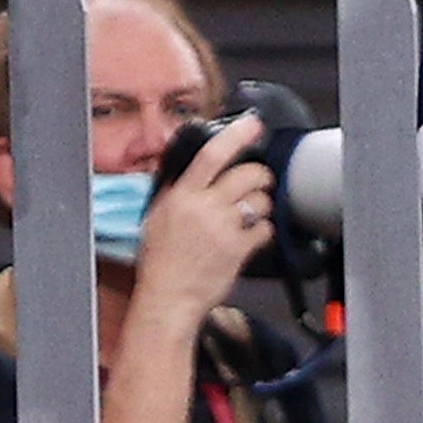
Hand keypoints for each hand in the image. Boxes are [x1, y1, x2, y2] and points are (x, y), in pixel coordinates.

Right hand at [131, 115, 272, 318]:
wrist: (168, 297)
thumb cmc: (161, 260)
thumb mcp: (158, 216)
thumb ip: (176, 189)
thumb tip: (191, 166)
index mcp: (182, 196)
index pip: (211, 156)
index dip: (236, 136)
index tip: (252, 125)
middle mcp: (204, 208)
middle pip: (247, 174)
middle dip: (260, 175)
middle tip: (258, 182)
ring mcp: (224, 228)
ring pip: (260, 200)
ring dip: (262, 204)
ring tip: (251, 213)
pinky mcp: (239, 249)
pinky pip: (265, 228)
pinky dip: (263, 230)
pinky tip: (251, 236)